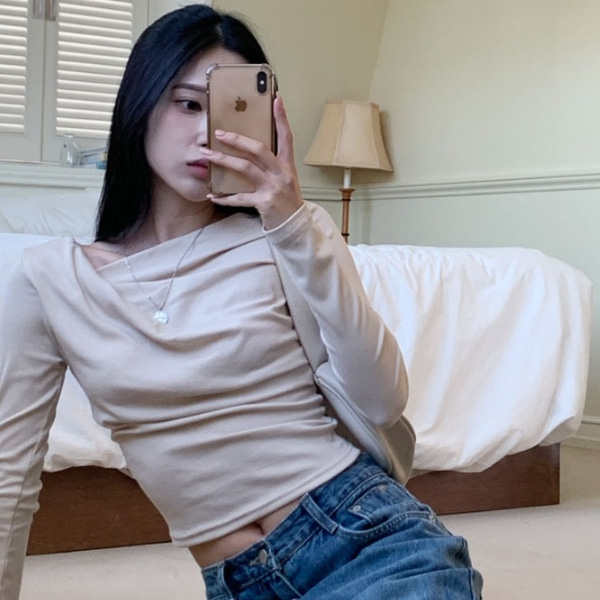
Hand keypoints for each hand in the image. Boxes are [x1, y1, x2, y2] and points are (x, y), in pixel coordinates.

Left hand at [202, 94, 302, 229]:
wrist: (294, 226)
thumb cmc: (286, 201)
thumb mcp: (284, 179)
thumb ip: (271, 165)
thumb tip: (249, 149)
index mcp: (287, 166)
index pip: (286, 137)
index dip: (281, 118)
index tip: (276, 99)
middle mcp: (282, 174)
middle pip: (258, 149)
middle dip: (236, 139)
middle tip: (218, 132)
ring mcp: (273, 188)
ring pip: (245, 168)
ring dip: (223, 160)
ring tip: (207, 155)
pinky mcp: (264, 203)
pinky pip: (239, 197)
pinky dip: (224, 197)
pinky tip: (212, 194)